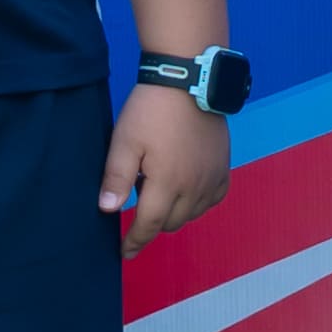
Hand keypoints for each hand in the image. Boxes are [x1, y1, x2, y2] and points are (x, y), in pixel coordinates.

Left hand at [100, 82, 230, 243]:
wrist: (189, 80)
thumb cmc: (151, 111)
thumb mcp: (124, 141)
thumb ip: (117, 178)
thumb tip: (107, 209)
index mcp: (167, 183)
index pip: (149, 225)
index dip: (135, 241)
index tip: (125, 252)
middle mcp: (194, 186)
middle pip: (171, 223)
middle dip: (152, 223)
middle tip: (138, 199)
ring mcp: (212, 177)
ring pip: (193, 214)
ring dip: (174, 214)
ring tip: (159, 190)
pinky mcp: (224, 167)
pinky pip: (213, 199)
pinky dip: (199, 204)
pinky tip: (187, 191)